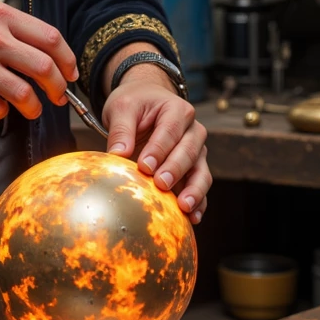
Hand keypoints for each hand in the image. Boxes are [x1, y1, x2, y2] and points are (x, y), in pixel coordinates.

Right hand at [0, 0, 77, 120]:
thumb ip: (8, 26)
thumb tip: (42, 49)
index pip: (50, 37)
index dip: (67, 59)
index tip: (70, 72)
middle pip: (44, 66)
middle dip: (58, 87)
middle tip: (58, 96)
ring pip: (25, 93)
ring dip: (34, 106)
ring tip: (32, 109)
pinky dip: (3, 112)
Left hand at [101, 59, 210, 222]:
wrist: (147, 101)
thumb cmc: (135, 104)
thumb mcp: (122, 108)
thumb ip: (121, 130)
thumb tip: (118, 155)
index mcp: (177, 110)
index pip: (170, 131)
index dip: (158, 150)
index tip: (144, 166)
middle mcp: (193, 131)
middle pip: (189, 152)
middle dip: (175, 170)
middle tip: (160, 184)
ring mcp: (197, 151)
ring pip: (201, 172)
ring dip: (194, 190)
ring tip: (184, 207)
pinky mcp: (194, 169)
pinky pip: (200, 186)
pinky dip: (199, 202)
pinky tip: (192, 217)